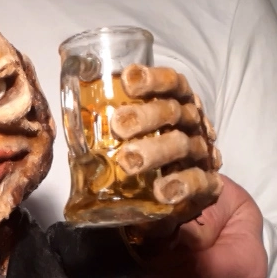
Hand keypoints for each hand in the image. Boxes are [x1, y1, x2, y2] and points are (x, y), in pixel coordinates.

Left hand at [111, 63, 223, 224]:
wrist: (181, 198)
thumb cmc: (150, 157)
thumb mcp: (133, 137)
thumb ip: (109, 126)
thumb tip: (67, 111)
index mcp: (176, 106)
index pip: (172, 84)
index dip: (153, 79)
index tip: (128, 80)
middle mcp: (192, 125)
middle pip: (174, 112)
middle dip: (146, 116)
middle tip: (119, 126)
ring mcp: (202, 154)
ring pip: (183, 145)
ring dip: (155, 150)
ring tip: (128, 161)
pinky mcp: (209, 185)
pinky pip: (199, 182)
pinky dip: (181, 185)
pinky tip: (162, 191)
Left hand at [131, 175, 267, 277]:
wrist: (226, 230)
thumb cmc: (218, 209)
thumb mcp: (211, 196)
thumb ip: (197, 213)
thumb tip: (181, 234)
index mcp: (247, 262)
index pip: (201, 269)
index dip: (169, 253)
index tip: (156, 235)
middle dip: (156, 272)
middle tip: (148, 250)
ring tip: (151, 261)